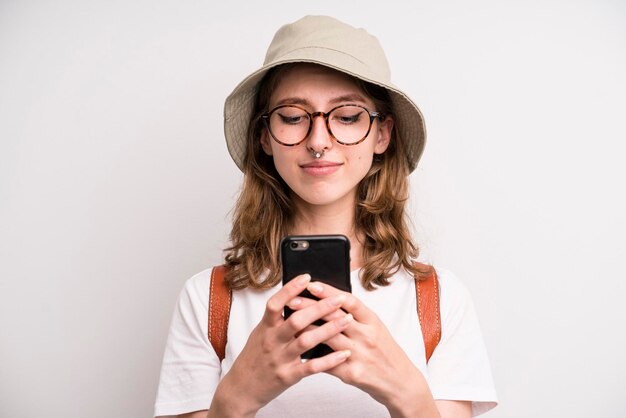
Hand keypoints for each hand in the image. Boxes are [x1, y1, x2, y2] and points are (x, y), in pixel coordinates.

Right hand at [208, 274, 352, 417]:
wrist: (241, 389)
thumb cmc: (253, 358)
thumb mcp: (259, 334)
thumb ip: (276, 319)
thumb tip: (295, 298)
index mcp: (265, 327)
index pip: (276, 303)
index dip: (291, 289)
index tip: (307, 277)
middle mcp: (272, 341)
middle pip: (297, 320)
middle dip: (320, 308)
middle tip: (339, 298)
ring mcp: (280, 359)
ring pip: (307, 341)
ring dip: (329, 330)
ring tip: (347, 320)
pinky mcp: (288, 376)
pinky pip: (311, 367)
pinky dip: (330, 360)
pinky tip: (344, 353)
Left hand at [296, 281, 440, 417]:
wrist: (400, 382)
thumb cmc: (385, 351)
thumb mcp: (376, 328)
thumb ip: (356, 316)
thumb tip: (329, 302)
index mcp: (373, 321)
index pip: (349, 301)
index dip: (329, 292)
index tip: (312, 284)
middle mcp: (366, 336)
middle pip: (334, 317)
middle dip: (311, 307)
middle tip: (292, 300)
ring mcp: (359, 355)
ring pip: (327, 338)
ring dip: (307, 329)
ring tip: (290, 321)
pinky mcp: (351, 373)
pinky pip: (327, 362)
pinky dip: (312, 354)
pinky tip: (299, 348)